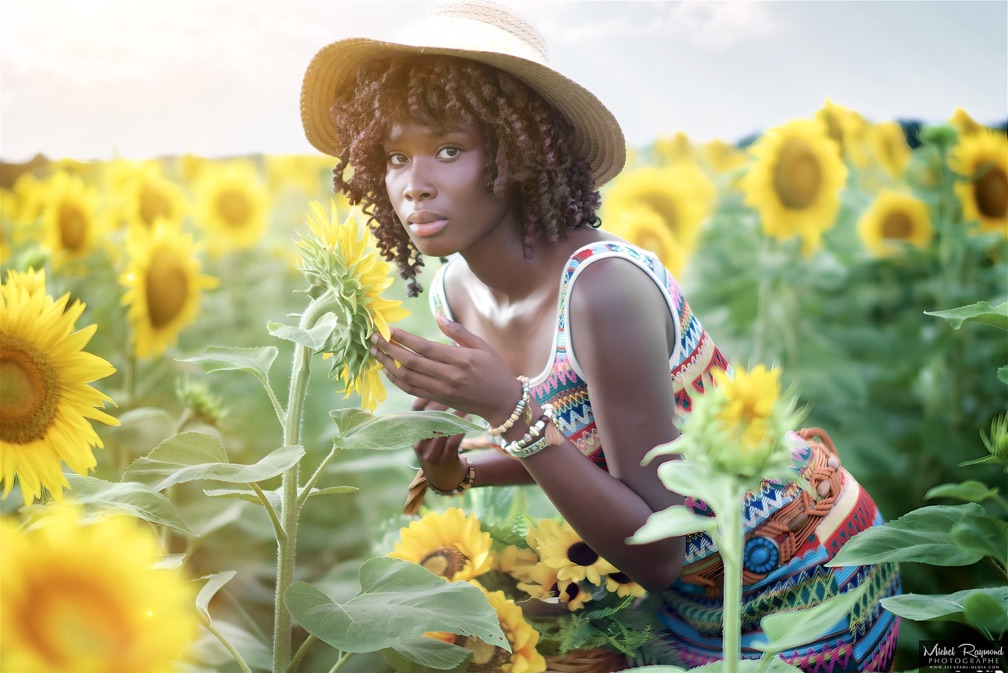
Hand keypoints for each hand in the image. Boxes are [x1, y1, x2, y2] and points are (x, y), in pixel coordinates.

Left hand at [369, 314, 522, 426]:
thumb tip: (437, 315)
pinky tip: (386, 369)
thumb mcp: (482, 346)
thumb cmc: (495, 370)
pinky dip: (396, 380)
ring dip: (387, 364)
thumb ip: (458, 331)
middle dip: (389, 349)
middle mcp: (448, 377)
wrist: (502, 402)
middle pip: (411, 362)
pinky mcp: (438, 400)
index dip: (403, 338)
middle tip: (374, 337)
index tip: (388, 329)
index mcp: (460, 360)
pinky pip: (411, 390)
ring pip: (407, 377)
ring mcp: (441, 391)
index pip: (424, 348)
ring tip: (374, 351)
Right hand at [409, 397, 467, 490]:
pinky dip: (461, 428)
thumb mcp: (428, 437)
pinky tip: (468, 420)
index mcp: (413, 435)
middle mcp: (419, 444)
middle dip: (442, 404)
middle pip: (429, 419)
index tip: (437, 386)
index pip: (415, 413)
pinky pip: (453, 440)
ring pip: (442, 429)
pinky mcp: (444, 460)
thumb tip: (438, 391)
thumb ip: (430, 419)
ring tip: (464, 404)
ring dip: (455, 416)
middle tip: (454, 392)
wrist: (444, 479)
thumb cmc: (437, 451)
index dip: (424, 399)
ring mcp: (431, 453)